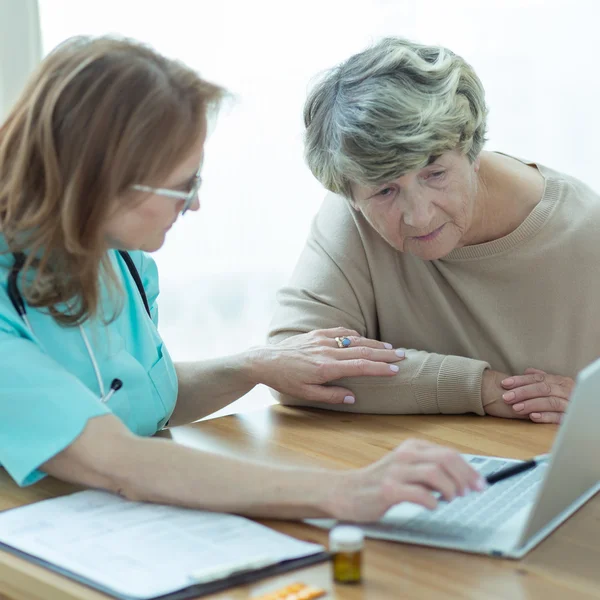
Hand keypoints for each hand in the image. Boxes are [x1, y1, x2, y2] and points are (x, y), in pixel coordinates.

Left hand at [252, 327, 404, 404]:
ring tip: (390, 348)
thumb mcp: (306, 394)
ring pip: (354, 340)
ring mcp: (322, 340)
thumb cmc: (285, 381)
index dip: (380, 368)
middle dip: (384, 354)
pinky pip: (340, 332)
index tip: (395, 370)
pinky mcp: (316, 333)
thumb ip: (330, 396)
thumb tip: (353, 397)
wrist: (265, 360)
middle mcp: (327, 351)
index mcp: (326, 368)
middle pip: (363, 350)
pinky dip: (354, 335)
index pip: (360, 366)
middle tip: (403, 356)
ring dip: (373, 343)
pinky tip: (362, 338)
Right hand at [331, 439, 485, 521]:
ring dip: (451, 489)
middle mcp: (404, 455)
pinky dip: (432, 501)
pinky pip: (418, 493)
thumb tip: (463, 479)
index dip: (469, 470)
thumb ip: (428, 469)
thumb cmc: (379, 482)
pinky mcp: (387, 489)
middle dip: (465, 477)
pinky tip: (433, 506)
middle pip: (445, 459)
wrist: (347, 491)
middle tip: (471, 493)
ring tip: (452, 499)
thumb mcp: (405, 468)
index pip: (448, 453)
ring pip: (434, 473)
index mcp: (411, 447)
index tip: (480, 484)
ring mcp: (395, 471)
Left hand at [500, 368, 573, 423]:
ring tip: (515, 407)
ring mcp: (570, 404)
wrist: (588, 416)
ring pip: (550, 402)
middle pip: (543, 388)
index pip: (538, 378)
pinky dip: (545, 416)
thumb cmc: (564, 398)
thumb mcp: (554, 386)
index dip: (520, 380)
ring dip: (531, 404)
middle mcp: (567, 390)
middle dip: (522, 392)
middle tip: (506, 397)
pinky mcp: (571, 419)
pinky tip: (532, 417)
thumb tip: (527, 370)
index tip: (504, 384)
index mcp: (560, 381)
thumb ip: (541, 378)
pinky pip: (559, 417)